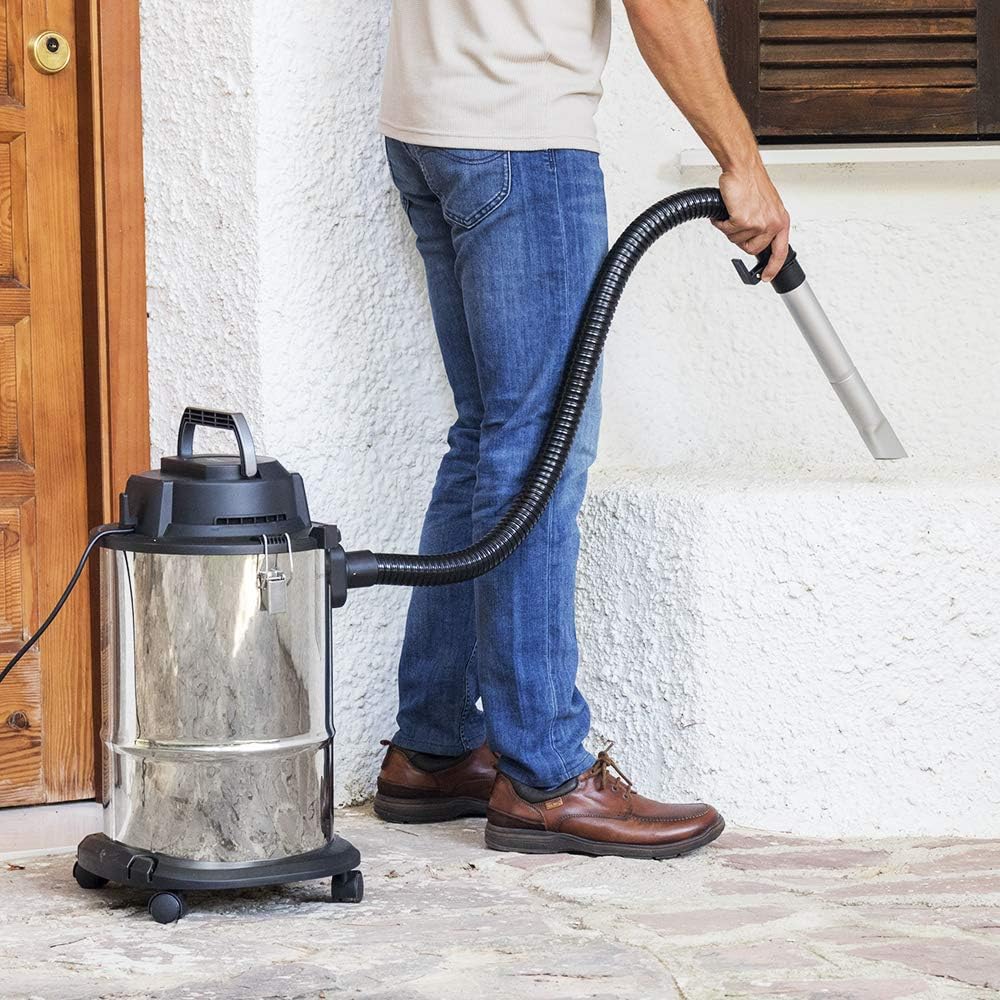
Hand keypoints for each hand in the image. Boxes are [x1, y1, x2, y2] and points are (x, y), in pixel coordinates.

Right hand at [713, 164, 790, 281]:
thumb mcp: (767, 206)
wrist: (742, 168)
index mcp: (781, 221)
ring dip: (730, 228)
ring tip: (733, 212)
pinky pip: (728, 232)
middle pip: (753, 249)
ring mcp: (759, 223)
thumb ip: (765, 225)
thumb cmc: (752, 183)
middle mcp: (773, 223)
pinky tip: (726, 211)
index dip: (773, 267)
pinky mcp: (744, 220)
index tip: (767, 276)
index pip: (780, 252)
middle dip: (741, 239)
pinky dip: (722, 223)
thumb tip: (756, 241)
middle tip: (737, 224)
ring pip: (738, 241)